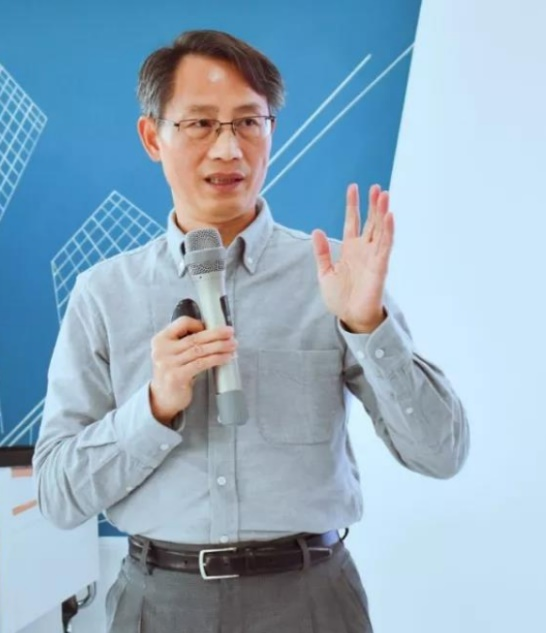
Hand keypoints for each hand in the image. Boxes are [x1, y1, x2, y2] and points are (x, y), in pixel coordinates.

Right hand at [149, 317, 237, 424]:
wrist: (163, 398)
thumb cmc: (173, 373)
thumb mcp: (173, 354)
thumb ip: (186, 343)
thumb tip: (215, 333)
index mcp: (161, 339)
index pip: (182, 323)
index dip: (199, 324)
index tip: (214, 328)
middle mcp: (162, 350)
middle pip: (195, 337)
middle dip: (216, 334)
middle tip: (231, 333)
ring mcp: (168, 364)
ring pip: (200, 350)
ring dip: (219, 346)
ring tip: (233, 345)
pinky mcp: (177, 376)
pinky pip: (201, 363)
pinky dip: (216, 359)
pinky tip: (226, 358)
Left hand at [311, 183, 393, 332]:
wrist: (351, 317)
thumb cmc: (340, 298)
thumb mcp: (325, 273)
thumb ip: (322, 253)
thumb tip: (317, 231)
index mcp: (351, 249)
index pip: (353, 222)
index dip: (353, 205)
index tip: (353, 188)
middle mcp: (364, 250)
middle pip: (370, 222)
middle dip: (373, 205)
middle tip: (375, 187)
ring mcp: (374, 257)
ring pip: (381, 229)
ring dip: (382, 212)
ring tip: (384, 195)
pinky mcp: (381, 266)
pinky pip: (386, 245)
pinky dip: (389, 230)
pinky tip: (390, 216)